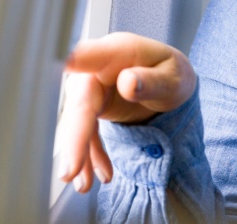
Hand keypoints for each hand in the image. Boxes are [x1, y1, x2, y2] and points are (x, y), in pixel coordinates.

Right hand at [55, 32, 196, 192]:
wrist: (169, 82)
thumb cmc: (171, 73)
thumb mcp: (174, 78)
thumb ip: (152, 80)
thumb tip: (128, 83)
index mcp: (118, 52)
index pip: (92, 56)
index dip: (73, 61)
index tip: (62, 65)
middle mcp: (96, 69)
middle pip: (80, 101)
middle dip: (74, 135)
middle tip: (69, 169)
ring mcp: (91, 90)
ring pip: (78, 121)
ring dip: (79, 153)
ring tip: (84, 184)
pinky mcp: (92, 109)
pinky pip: (87, 134)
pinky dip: (91, 156)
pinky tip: (100, 175)